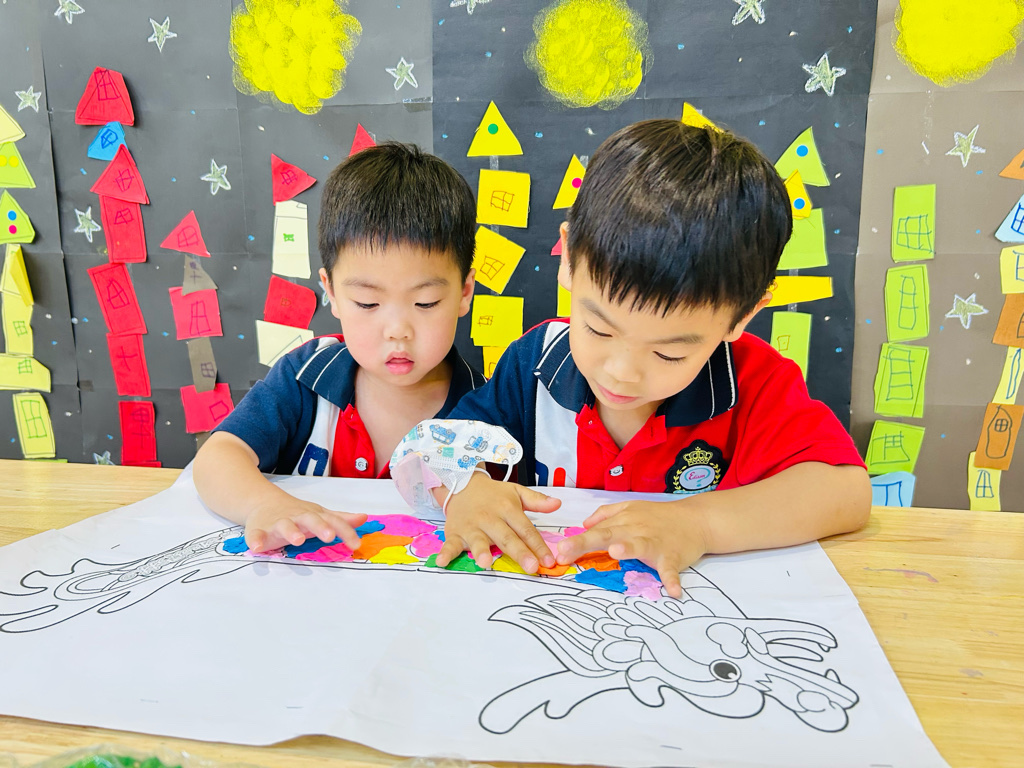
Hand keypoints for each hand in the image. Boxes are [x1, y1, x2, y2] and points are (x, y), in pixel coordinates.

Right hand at [244, 494, 366, 553]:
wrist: (263, 502)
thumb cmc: (297, 513)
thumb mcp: (320, 514)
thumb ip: (341, 519)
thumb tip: (364, 518)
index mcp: (314, 516)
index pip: (333, 522)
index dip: (345, 532)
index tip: (356, 544)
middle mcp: (297, 518)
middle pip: (310, 520)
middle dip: (320, 527)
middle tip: (329, 535)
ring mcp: (278, 523)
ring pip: (285, 526)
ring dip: (291, 532)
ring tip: (297, 540)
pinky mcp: (259, 530)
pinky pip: (256, 535)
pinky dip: (256, 540)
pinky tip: (257, 547)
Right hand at [436, 474, 560, 572]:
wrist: (461, 483)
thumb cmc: (493, 495)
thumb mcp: (516, 492)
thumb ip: (537, 500)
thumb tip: (558, 504)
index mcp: (507, 509)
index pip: (526, 529)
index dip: (538, 546)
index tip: (549, 561)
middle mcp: (490, 518)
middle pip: (506, 538)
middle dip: (519, 553)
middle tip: (531, 567)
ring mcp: (471, 526)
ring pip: (478, 540)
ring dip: (481, 551)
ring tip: (486, 563)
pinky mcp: (454, 532)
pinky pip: (449, 543)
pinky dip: (446, 553)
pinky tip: (442, 562)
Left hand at [554, 500, 710, 598]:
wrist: (696, 520)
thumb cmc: (659, 517)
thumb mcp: (631, 508)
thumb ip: (607, 514)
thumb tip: (585, 523)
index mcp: (624, 520)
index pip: (595, 531)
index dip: (575, 541)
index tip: (557, 552)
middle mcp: (635, 529)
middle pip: (607, 534)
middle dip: (585, 543)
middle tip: (565, 552)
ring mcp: (655, 542)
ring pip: (639, 545)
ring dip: (628, 548)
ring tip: (616, 553)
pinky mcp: (673, 556)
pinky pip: (671, 569)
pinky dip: (671, 579)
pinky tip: (672, 591)